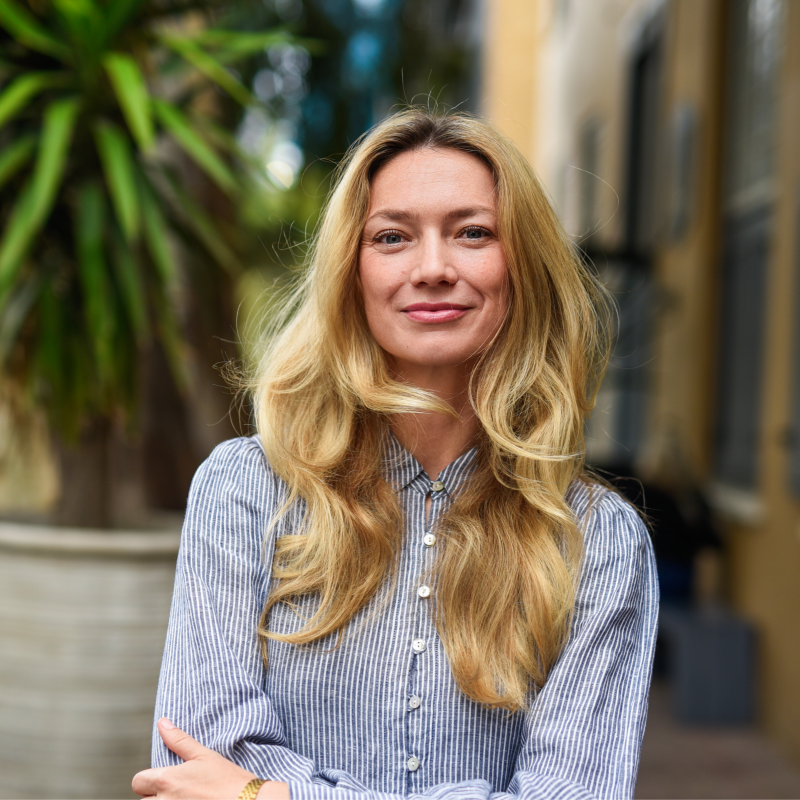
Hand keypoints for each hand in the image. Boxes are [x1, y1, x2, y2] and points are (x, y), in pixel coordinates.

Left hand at [132, 718, 289, 799]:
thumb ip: (179, 740)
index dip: (148, 780)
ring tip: (183, 798)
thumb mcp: (204, 755)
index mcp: (166, 780)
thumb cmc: (227, 779)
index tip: (163, 781)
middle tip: (176, 792)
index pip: (138, 781)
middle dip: (154, 797)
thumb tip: (162, 723)